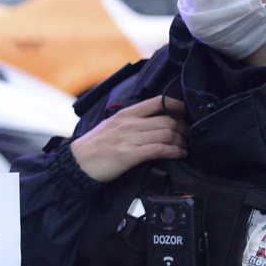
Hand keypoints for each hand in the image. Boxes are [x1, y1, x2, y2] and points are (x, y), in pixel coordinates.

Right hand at [70, 96, 187, 182]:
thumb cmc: (94, 146)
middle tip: (188, 137)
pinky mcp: (129, 155)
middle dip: (183, 129)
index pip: (157, 102)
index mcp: (126, 114)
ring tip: (185, 148)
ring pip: (166, 134)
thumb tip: (151, 123)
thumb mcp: (111, 126)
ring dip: (182, 142)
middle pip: (167, 120)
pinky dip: (174, 152)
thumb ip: (130, 122)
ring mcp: (129, 139)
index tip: (186, 114)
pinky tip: (180, 155)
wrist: (77, 163)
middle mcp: (129, 123)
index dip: (177, 106)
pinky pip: (159, 150)